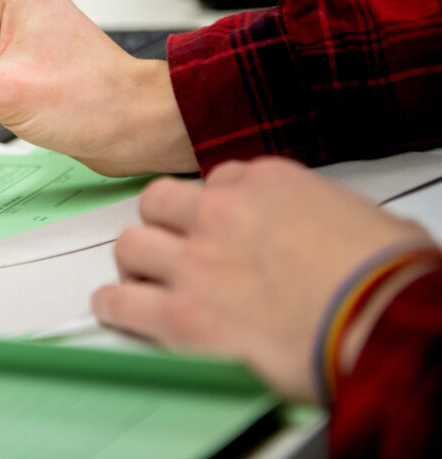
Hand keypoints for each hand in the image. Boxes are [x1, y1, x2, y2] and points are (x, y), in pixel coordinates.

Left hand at [92, 157, 433, 399]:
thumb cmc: (387, 279)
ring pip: (131, 245)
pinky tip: (120, 311)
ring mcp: (195, 262)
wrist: (384, 323)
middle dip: (164, 226)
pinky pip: (119, 302)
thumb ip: (317, 214)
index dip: (215, 206)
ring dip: (138, 264)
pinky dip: (115, 308)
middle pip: (158, 203)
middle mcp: (220, 213)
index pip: (216, 181)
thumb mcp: (362, 219)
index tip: (219, 226)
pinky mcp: (181, 316)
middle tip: (174, 249)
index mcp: (266, 182)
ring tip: (148, 281)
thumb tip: (319, 232)